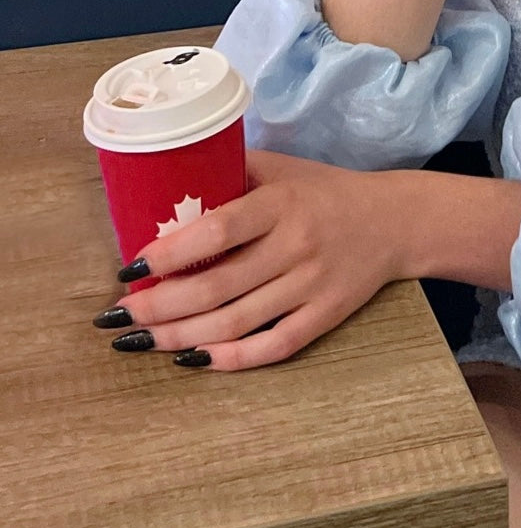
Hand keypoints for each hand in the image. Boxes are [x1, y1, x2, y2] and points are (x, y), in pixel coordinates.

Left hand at [96, 152, 402, 370]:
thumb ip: (231, 172)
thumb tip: (165, 187)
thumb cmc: (324, 191)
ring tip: (142, 340)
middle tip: (121, 315)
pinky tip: (194, 359)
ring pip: (236, 323)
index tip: (131, 268)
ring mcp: (312, 285)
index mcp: (281, 202)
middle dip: (160, 307)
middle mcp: (297, 245)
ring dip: (181, 337)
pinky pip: (273, 346)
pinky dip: (230, 359)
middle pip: (217, 287)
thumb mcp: (281, 168)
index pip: (218, 230)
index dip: (170, 253)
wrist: (393, 221)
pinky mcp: (326, 316)